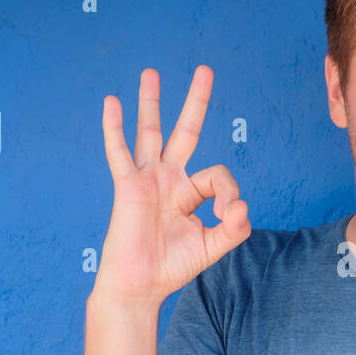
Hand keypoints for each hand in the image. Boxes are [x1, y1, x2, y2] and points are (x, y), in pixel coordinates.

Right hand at [93, 66, 249, 305]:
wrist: (140, 285)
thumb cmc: (173, 266)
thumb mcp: (213, 247)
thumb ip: (234, 227)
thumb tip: (243, 205)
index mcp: (189, 192)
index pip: (217, 175)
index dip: (229, 193)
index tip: (228, 216)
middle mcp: (168, 179)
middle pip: (184, 131)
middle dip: (196, 102)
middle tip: (206, 69)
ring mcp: (147, 179)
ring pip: (150, 132)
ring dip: (151, 101)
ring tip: (152, 72)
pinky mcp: (127, 186)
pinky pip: (119, 152)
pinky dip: (114, 127)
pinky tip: (112, 102)